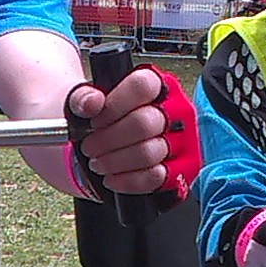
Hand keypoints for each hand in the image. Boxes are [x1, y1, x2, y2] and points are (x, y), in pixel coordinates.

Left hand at [64, 66, 200, 200]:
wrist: (107, 142)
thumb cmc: (103, 118)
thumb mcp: (86, 100)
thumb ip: (82, 97)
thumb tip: (92, 102)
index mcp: (157, 85)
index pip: (143, 86)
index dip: (114, 106)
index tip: (95, 121)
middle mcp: (176, 110)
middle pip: (144, 123)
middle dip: (109, 139)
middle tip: (90, 146)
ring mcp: (182, 140)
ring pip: (149, 153)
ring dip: (115, 161)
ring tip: (98, 162)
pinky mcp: (182, 168)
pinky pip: (156, 177)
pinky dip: (128, 181)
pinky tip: (112, 178)